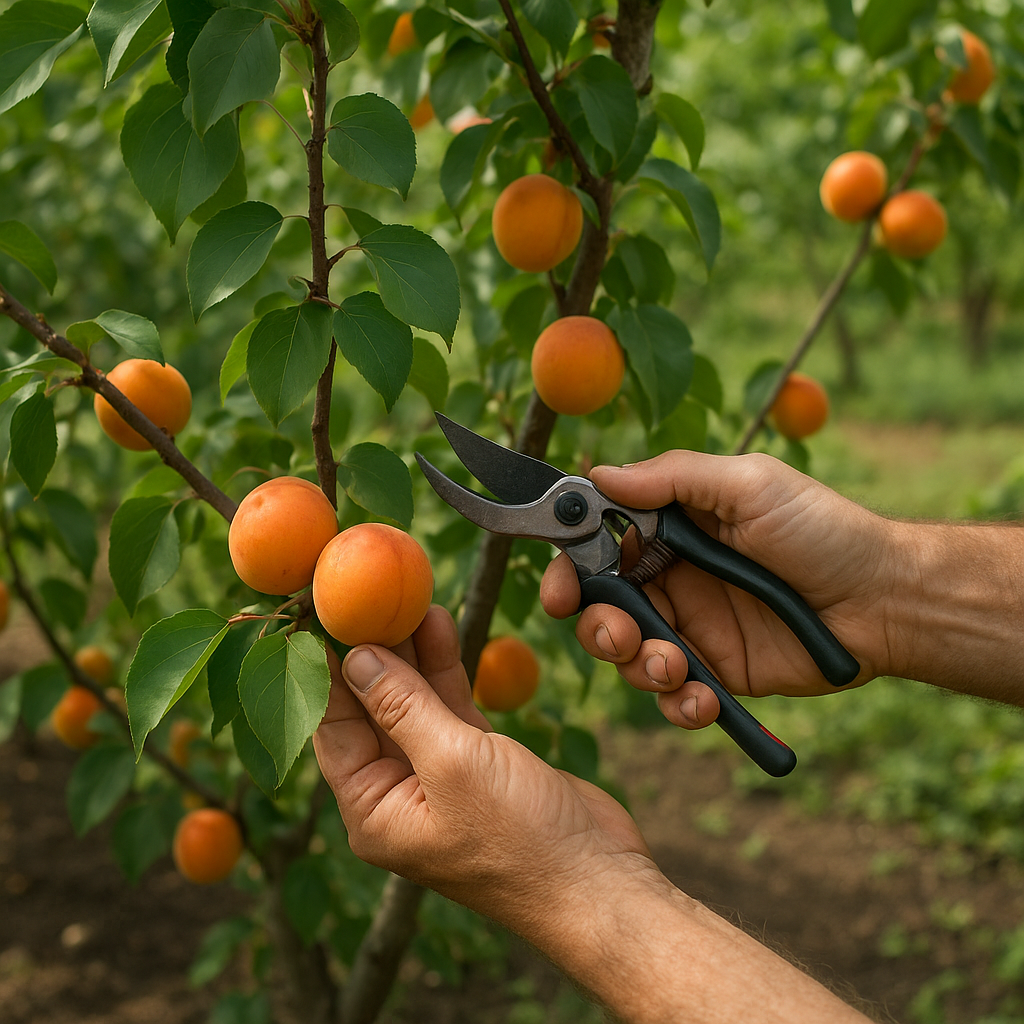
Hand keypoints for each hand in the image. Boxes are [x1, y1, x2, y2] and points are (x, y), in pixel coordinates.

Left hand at [312, 606, 657, 938]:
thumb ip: (402, 706)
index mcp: (372, 810)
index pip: (333, 727)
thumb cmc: (520, 837)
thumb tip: (355, 658)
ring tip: (405, 598)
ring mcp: (439, 777)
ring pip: (413, 702)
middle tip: (368, 595)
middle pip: (372, 710)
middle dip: (373, 653)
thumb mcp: (452, 763)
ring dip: (411, 653)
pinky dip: (445, 669)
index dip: (328, 670)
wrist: (598, 878)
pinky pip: (449, 707)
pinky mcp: (479, 762)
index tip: (323, 617)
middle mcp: (396, 794)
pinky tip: (439, 625)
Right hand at [540, 451, 896, 729]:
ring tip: (677, 666)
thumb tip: (599, 474)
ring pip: (630, 658)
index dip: (569, 572)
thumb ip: (673, 478)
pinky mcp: (718, 674)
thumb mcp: (750, 484)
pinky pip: (675, 698)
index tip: (559, 595)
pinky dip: (678, 705)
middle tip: (622, 636)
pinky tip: (704, 699)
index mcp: (671, 531)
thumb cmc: (822, 529)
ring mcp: (694, 630)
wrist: (885, 599)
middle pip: (601, 610)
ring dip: (640, 667)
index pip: (597, 550)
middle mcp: (673, 580)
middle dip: (599, 629)